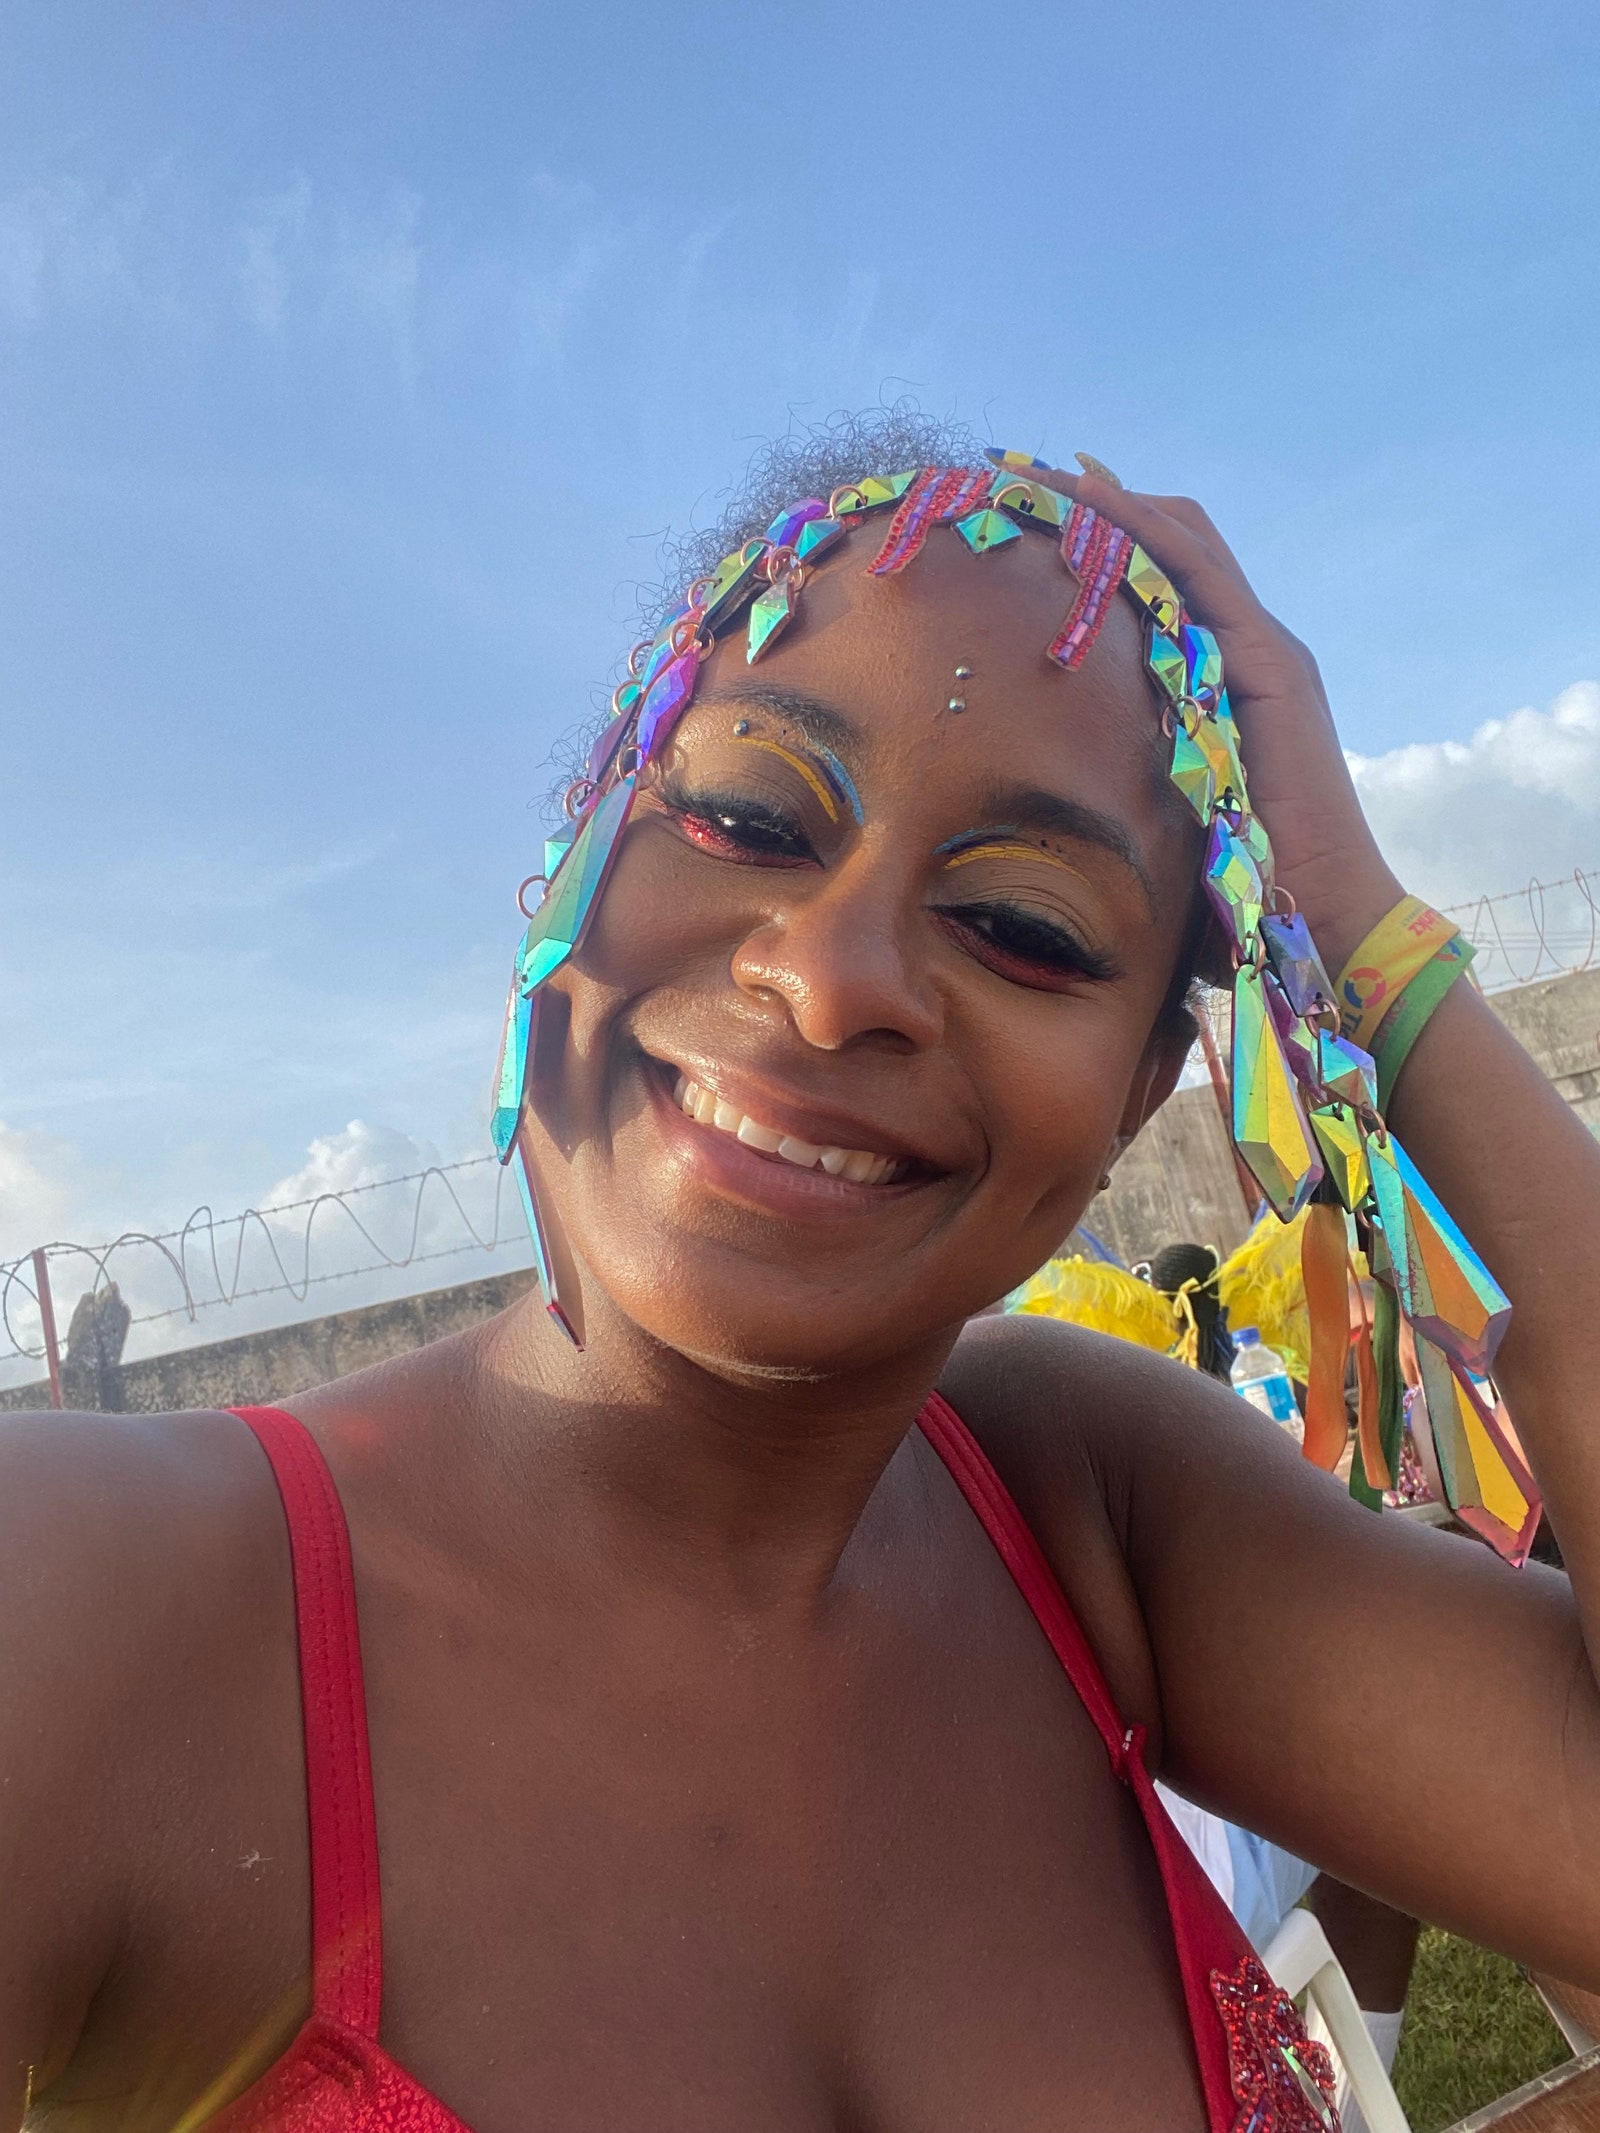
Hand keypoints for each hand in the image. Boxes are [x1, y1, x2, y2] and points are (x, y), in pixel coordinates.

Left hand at [1061, 470, 1404, 973]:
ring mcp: (1266, 650)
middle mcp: (1252, 646)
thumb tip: (1051, 790)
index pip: (1165, 577)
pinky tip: (1091, 509)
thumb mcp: (1168, 805)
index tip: (1032, 510)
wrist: (1325, 913)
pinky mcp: (1270, 668)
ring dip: (1110, 501)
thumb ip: (1130, 772)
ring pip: (1185, 542)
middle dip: (1097, 499)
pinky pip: (1199, 577)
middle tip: (1020, 474)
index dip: (1104, 535)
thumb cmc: (1243, 881)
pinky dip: (1143, 534)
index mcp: (1228, 673)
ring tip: (1039, 476)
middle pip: (1176, 539)